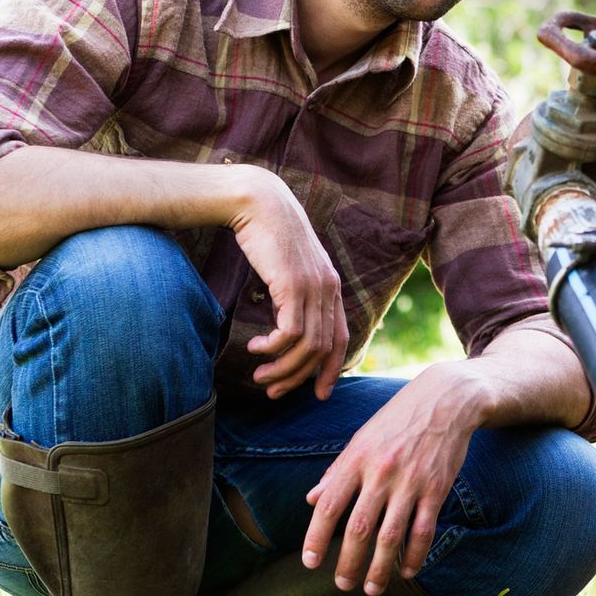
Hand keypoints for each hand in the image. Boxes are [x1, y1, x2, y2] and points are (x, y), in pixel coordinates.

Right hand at [227, 167, 346, 399]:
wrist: (259, 201)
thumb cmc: (267, 234)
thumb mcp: (288, 268)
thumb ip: (294, 292)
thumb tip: (285, 322)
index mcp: (331, 287)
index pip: (341, 338)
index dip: (331, 370)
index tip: (317, 394)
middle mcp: (329, 289)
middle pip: (322, 349)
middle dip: (298, 378)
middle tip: (272, 392)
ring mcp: (313, 287)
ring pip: (306, 346)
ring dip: (281, 369)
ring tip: (258, 376)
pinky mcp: (293, 285)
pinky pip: (289, 333)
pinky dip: (272, 348)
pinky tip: (254, 348)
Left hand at [300, 365, 485, 594]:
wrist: (446, 400)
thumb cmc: (397, 419)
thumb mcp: (361, 438)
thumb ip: (337, 471)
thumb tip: (312, 500)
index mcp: (357, 459)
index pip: (330, 505)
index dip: (316, 537)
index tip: (309, 563)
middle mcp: (381, 472)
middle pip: (359, 529)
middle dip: (348, 563)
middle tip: (342, 585)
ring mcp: (411, 482)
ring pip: (391, 537)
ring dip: (380, 569)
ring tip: (372, 588)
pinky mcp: (437, 489)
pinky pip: (423, 530)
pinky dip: (414, 555)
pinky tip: (406, 571)